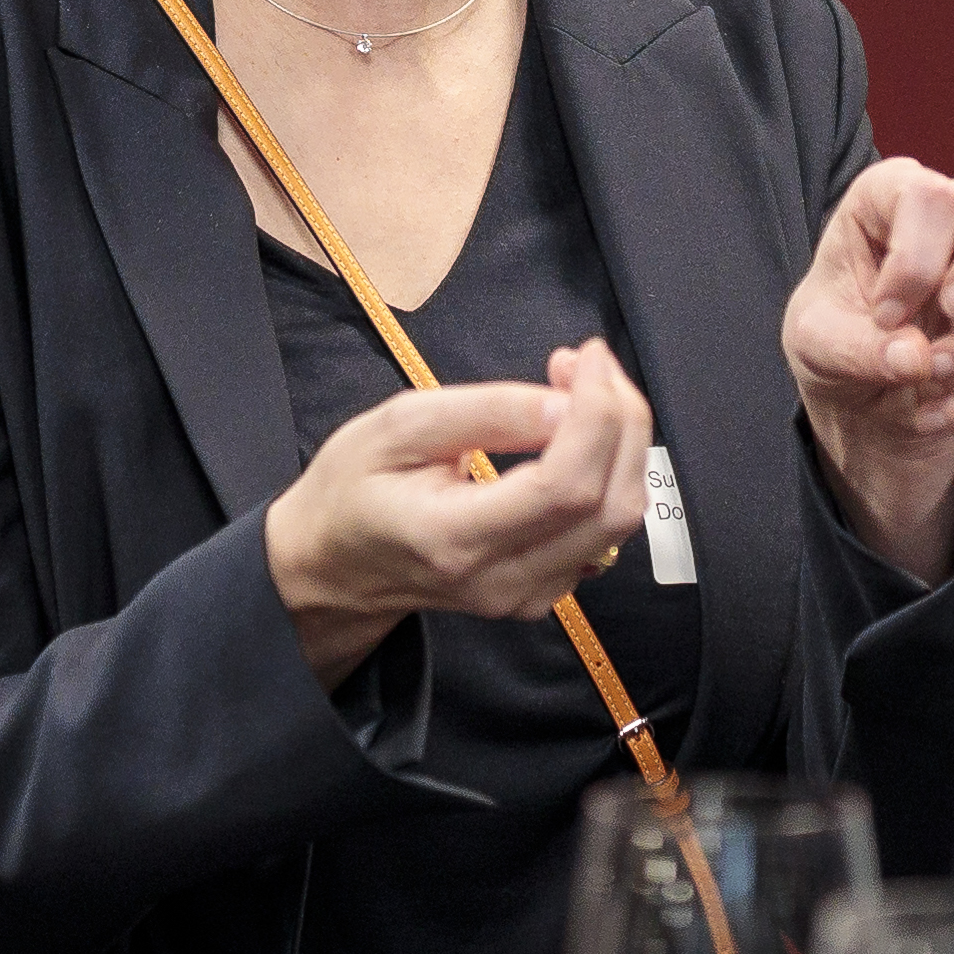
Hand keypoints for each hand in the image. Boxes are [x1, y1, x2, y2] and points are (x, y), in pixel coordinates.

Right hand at [259, 341, 649, 682]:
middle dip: (620, 420)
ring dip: (621, 444)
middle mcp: (501, 580)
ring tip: (579, 390)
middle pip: (609, 506)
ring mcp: (526, 596)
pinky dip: (608, 473)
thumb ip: (485, 413)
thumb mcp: (398, 426)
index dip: (596, 415)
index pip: (564, 487)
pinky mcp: (542, 593)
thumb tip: (566, 403)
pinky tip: (574, 435)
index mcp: (455, 539)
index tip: (586, 357)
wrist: (332, 565)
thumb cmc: (352, 489)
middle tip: (586, 364)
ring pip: (618, 522)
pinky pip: (603, 532)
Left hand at [782, 155, 953, 576]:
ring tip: (928, 374)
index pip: (933, 197)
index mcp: (895, 196)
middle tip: (952, 308)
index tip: (885, 314)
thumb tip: (917, 358)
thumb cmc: (831, 338)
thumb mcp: (814, 342)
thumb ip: (855, 347)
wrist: (854, 397)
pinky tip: (928, 413)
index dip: (915, 263)